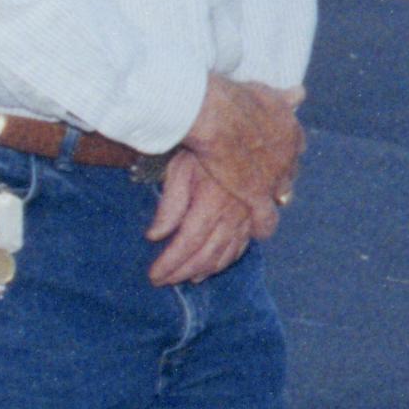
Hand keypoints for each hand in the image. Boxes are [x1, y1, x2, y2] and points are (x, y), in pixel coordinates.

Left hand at [145, 150, 269, 284]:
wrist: (244, 128)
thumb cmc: (206, 145)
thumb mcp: (180, 170)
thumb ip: (169, 205)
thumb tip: (155, 236)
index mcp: (211, 204)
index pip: (187, 244)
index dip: (170, 264)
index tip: (154, 276)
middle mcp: (232, 215)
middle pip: (207, 254)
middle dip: (183, 271)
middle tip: (165, 281)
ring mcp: (247, 215)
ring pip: (227, 253)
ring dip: (206, 269)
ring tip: (188, 278)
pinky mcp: (255, 212)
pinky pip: (244, 243)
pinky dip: (229, 258)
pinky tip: (216, 264)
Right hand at [181, 75, 304, 217]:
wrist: (219, 114)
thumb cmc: (235, 99)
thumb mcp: (266, 93)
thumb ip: (283, 97)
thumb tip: (301, 92)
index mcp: (291, 130)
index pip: (296, 149)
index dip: (285, 157)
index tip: (279, 162)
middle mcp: (288, 155)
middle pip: (290, 175)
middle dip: (281, 181)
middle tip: (274, 189)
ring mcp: (274, 176)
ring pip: (280, 197)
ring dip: (272, 203)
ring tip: (263, 214)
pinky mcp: (256, 194)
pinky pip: (265, 218)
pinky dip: (263, 226)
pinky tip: (259, 232)